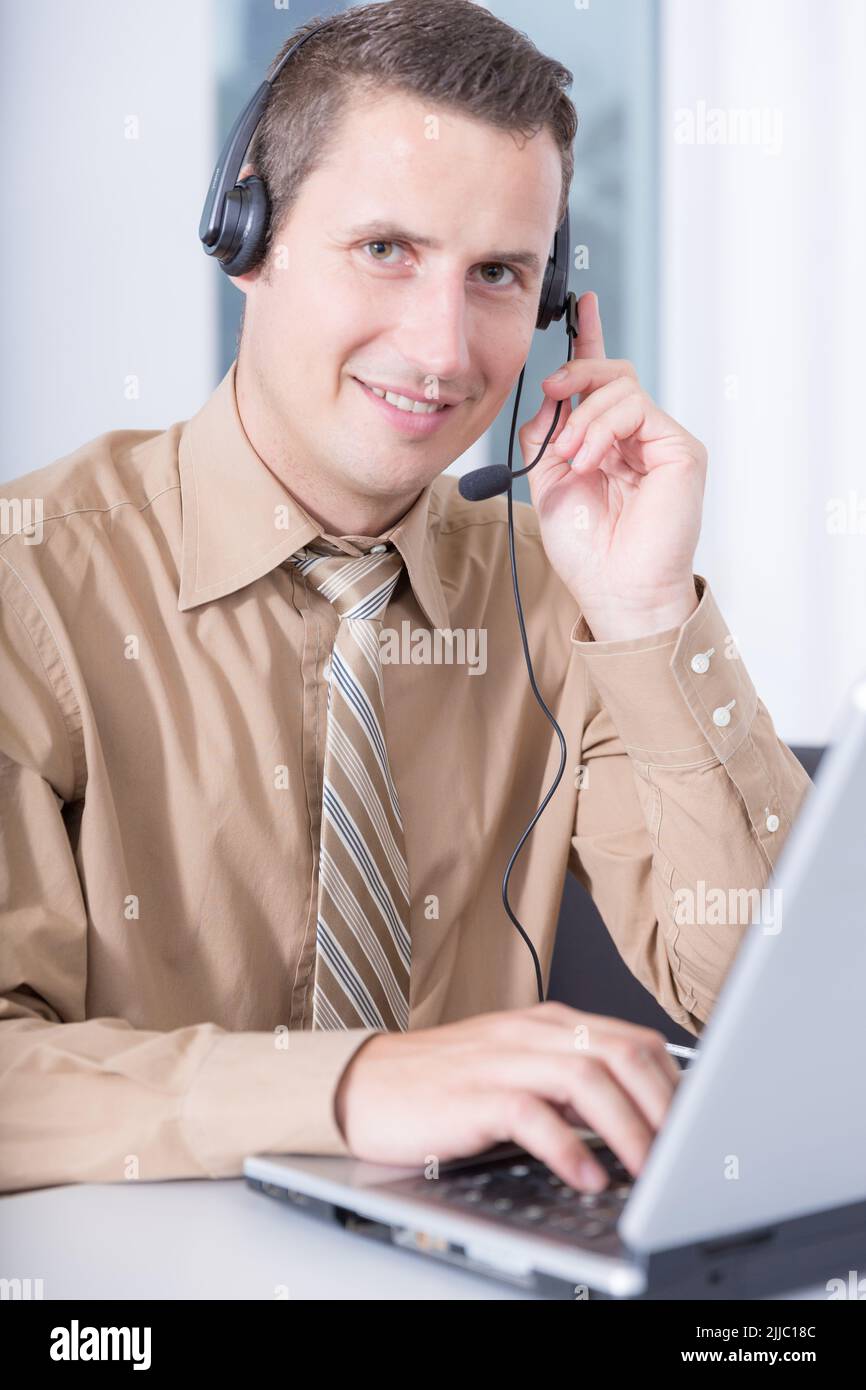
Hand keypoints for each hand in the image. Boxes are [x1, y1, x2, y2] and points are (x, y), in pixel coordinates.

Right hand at [334, 1001, 681, 1191]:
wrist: (367, 1085)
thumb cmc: (445, 1083)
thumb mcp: (520, 1069)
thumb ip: (574, 1082)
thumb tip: (640, 1116)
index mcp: (550, 1024)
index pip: (634, 1039)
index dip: (675, 1086)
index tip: (699, 1129)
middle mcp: (532, 1034)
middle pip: (622, 1053)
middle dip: (664, 1107)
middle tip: (685, 1156)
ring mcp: (502, 1061)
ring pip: (587, 1079)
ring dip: (628, 1130)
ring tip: (648, 1174)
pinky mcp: (472, 1096)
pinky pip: (532, 1115)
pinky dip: (567, 1149)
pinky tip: (585, 1177)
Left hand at [518, 291, 706, 640]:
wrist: (613, 587)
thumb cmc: (586, 548)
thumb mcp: (545, 480)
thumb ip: (545, 433)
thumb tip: (551, 396)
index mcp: (607, 441)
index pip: (603, 382)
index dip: (592, 340)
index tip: (582, 304)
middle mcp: (638, 437)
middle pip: (612, 373)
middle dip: (576, 375)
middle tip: (552, 396)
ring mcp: (661, 441)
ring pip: (621, 388)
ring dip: (585, 418)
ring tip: (571, 458)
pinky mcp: (680, 449)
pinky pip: (638, 409)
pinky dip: (604, 430)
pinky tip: (590, 460)